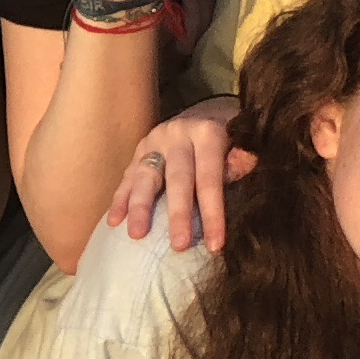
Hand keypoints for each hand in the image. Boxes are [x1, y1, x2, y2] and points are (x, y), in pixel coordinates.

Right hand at [109, 98, 248, 247]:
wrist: (207, 113)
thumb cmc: (231, 138)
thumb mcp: (243, 143)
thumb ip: (243, 157)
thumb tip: (246, 164)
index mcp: (207, 133)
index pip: (210, 177)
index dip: (213, 212)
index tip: (215, 244)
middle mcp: (178, 134)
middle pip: (178, 178)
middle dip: (178, 214)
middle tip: (179, 246)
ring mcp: (155, 141)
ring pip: (145, 175)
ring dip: (140, 207)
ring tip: (136, 235)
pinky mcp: (138, 151)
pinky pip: (127, 177)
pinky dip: (120, 199)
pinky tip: (113, 222)